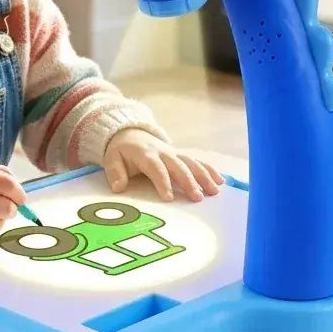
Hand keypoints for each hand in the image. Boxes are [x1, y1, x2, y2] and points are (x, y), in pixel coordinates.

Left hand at [104, 128, 223, 201]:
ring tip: (214, 191)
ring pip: (192, 163)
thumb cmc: (121, 151)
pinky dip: (209, 170)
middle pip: (178, 166)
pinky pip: (197, 161)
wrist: (130, 133)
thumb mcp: (111, 159)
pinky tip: (220, 181)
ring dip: (204, 176)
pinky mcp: (181, 155)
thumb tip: (118, 187)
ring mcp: (174, 153)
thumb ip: (115, 173)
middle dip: (189, 182)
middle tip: (197, 198)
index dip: (163, 182)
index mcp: (146, 154)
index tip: (169, 198)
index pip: (156, 169)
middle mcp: (163, 153)